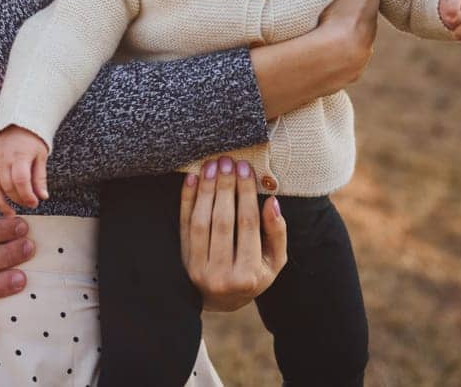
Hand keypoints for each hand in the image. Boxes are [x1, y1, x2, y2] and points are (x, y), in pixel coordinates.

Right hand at [0, 126, 49, 215]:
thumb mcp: (41, 155)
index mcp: (20, 155)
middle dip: (17, 200)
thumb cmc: (31, 140)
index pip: (21, 180)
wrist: (15, 123)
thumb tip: (43, 196)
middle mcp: (3, 159)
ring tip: (8, 212)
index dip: (27, 195)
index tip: (34, 203)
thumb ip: (40, 177)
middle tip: (25, 206)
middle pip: (7, 186)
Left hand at [180, 156, 287, 311]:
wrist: (221, 299)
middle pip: (223, 221)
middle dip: (226, 187)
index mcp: (248, 276)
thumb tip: (272, 202)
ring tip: (212, 165)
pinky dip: (186, 200)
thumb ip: (277, 233)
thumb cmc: (254, 274)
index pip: (248, 225)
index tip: (246, 169)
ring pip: (201, 221)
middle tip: (228, 161)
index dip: (246, 194)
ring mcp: (199, 268)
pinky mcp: (183, 259)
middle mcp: (221, 274)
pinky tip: (191, 179)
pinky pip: (184, 225)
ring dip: (206, 190)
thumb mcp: (274, 262)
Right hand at [315, 0, 423, 82]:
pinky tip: (308, 59)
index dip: (361, 5)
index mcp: (369, 26)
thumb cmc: (347, 17)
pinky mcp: (329, 80)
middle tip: (331, 16)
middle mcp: (363, 49)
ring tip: (317, 39)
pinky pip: (324, 70)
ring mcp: (347, 68)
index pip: (367, 14)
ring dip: (332, 47)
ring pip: (341, 55)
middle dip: (347, 27)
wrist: (327, 57)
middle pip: (356, 35)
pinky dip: (319, 63)